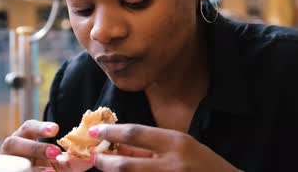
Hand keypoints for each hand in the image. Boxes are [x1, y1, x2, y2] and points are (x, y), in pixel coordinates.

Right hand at [1, 120, 91, 170]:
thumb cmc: (47, 165)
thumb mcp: (59, 160)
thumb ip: (72, 157)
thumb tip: (93, 154)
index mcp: (24, 138)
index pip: (28, 127)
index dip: (41, 127)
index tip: (57, 129)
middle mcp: (13, 149)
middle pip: (13, 143)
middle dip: (35, 147)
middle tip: (55, 152)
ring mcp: (11, 163)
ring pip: (14, 162)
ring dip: (34, 166)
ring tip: (51, 170)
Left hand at [88, 124, 239, 171]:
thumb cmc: (204, 164)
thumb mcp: (182, 147)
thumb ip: (151, 146)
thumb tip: (118, 145)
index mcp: (177, 142)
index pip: (136, 134)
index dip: (111, 132)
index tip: (94, 131)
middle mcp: (172, 163)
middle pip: (127, 165)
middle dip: (105, 162)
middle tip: (94, 158)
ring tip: (104, 166)